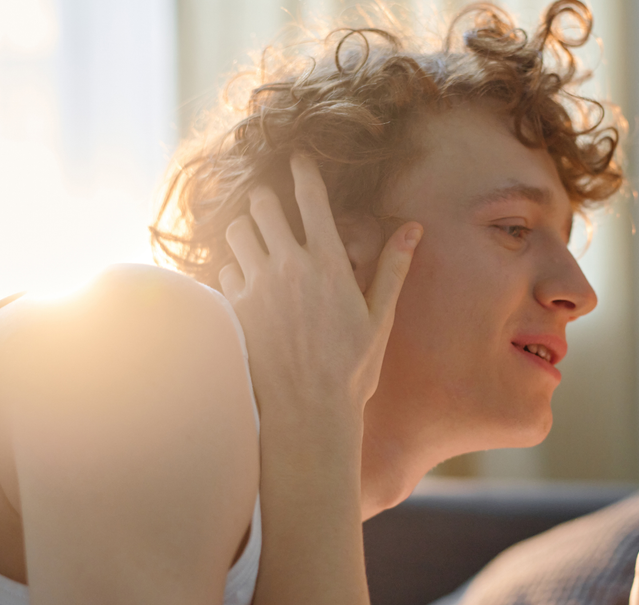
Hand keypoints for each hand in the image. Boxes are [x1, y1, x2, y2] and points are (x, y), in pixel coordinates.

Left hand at [219, 154, 421, 441]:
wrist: (308, 412)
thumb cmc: (352, 369)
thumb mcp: (380, 318)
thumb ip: (392, 268)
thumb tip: (413, 228)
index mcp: (328, 264)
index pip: (310, 199)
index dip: (303, 171)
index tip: (298, 157)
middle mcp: (289, 267)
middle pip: (262, 204)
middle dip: (267, 197)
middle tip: (274, 204)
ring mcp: (257, 287)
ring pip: (237, 230)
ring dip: (248, 228)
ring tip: (261, 241)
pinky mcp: (235, 308)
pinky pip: (225, 268)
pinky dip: (236, 266)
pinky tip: (250, 282)